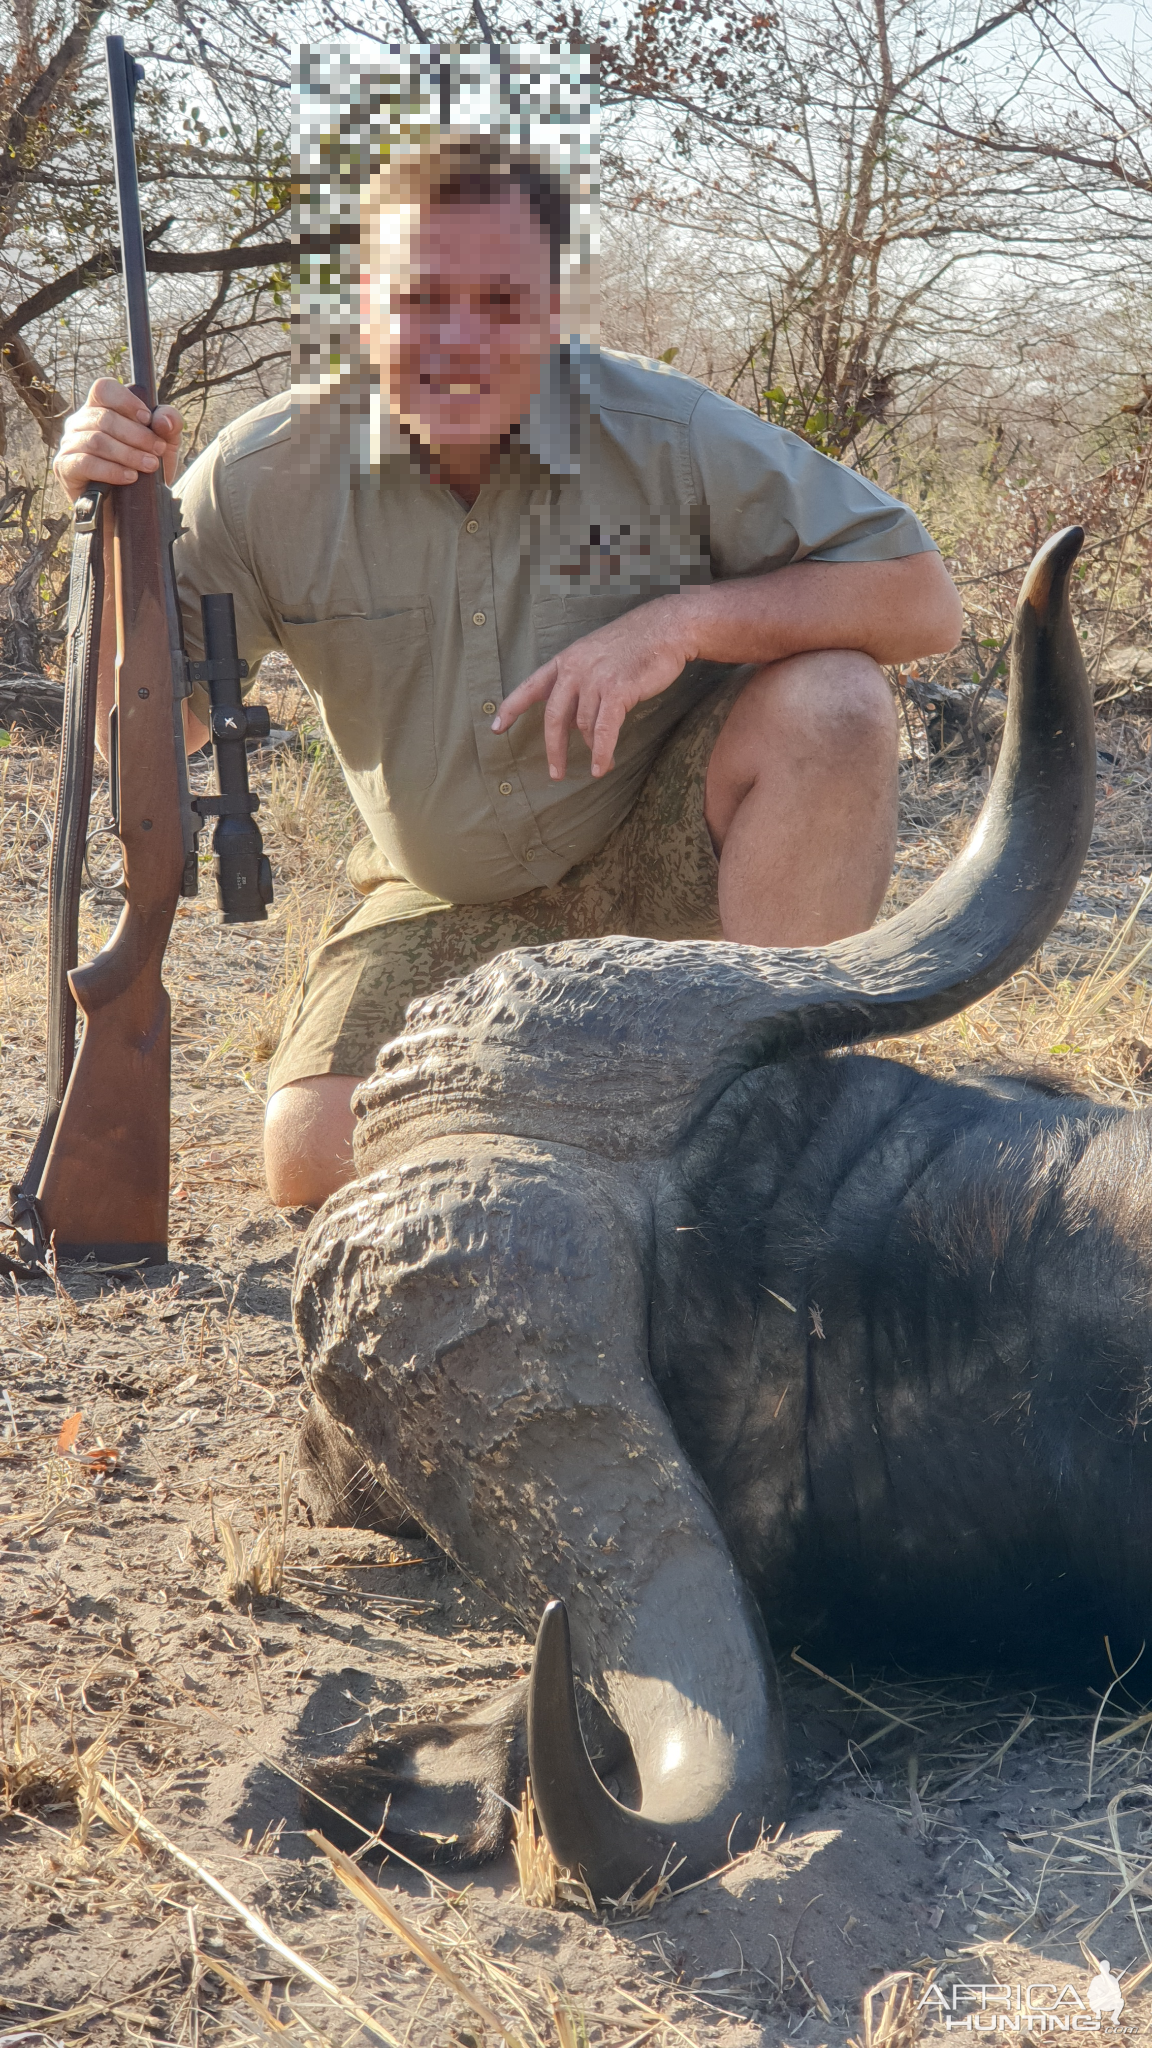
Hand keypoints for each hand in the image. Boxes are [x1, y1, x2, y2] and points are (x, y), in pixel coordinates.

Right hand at [54, 378, 182, 500]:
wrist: (131, 511)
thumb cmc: (144, 471)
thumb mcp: (165, 446)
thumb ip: (170, 424)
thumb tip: (162, 419)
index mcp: (99, 409)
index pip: (103, 389)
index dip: (125, 400)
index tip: (148, 419)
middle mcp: (79, 423)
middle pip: (104, 417)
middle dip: (136, 435)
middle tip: (157, 450)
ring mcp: (69, 444)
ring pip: (96, 440)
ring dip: (127, 453)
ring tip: (149, 465)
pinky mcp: (64, 467)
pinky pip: (85, 463)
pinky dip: (111, 470)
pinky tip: (130, 477)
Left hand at [493, 596, 696, 778]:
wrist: (664, 628)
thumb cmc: (633, 645)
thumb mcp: (596, 657)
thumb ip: (580, 686)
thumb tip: (576, 724)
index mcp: (565, 661)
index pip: (530, 687)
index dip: (511, 708)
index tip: (496, 728)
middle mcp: (575, 670)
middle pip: (554, 717)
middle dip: (553, 749)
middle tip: (556, 773)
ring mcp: (595, 679)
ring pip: (585, 726)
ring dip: (593, 748)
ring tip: (602, 763)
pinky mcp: (617, 691)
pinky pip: (604, 730)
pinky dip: (602, 753)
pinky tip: (602, 767)